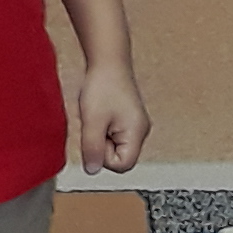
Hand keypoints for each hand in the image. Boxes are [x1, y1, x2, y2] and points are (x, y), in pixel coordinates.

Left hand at [75, 62, 148, 176]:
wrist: (108, 61)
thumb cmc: (102, 86)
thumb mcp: (92, 121)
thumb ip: (92, 149)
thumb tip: (92, 171)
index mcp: (137, 133)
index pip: (122, 165)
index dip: (103, 157)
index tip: (96, 136)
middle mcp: (140, 131)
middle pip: (118, 158)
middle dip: (101, 145)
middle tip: (94, 124)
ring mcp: (135, 125)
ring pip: (113, 146)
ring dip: (99, 136)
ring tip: (96, 116)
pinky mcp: (128, 120)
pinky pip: (112, 136)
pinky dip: (101, 128)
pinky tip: (99, 113)